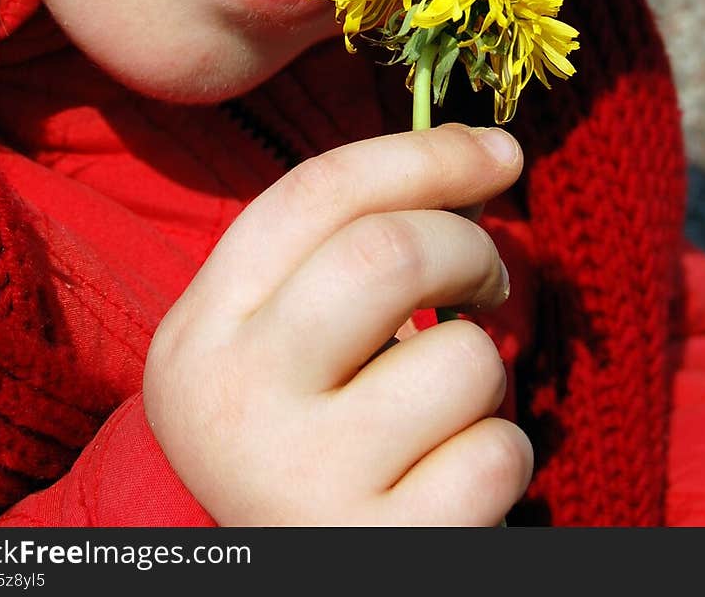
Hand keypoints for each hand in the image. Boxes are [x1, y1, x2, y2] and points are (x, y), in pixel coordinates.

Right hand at [143, 122, 532, 524]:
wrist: (282, 579)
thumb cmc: (306, 432)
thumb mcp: (285, 339)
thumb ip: (348, 248)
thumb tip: (483, 153)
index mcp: (203, 329)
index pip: (316, 194)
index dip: (422, 155)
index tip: (498, 151)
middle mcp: (235, 401)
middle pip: (388, 254)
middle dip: (469, 247)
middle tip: (488, 282)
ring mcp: (301, 483)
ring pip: (461, 359)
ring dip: (484, 372)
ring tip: (442, 409)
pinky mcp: (381, 551)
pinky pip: (495, 455)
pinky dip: (500, 454)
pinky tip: (451, 481)